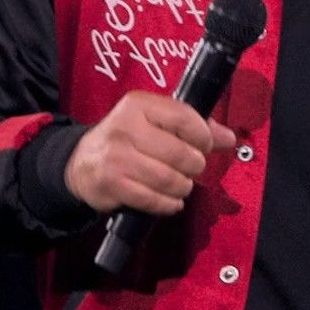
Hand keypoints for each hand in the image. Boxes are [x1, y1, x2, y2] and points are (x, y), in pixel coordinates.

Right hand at [64, 91, 236, 215]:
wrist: (80, 163)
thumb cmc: (126, 140)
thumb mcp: (155, 123)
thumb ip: (193, 127)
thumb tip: (228, 138)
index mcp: (138, 105)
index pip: (185, 117)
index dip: (203, 136)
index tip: (203, 145)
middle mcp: (125, 128)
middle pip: (181, 153)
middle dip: (194, 166)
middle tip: (190, 168)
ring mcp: (117, 157)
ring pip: (170, 179)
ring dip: (182, 187)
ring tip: (179, 184)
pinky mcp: (112, 184)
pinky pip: (154, 200)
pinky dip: (169, 204)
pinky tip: (168, 199)